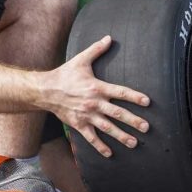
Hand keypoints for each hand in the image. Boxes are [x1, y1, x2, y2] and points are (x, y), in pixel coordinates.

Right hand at [41, 35, 149, 156]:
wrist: (44, 90)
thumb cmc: (65, 74)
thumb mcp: (81, 60)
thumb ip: (96, 49)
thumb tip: (109, 37)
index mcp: (98, 87)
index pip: (121, 92)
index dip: (135, 97)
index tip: (148, 102)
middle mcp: (94, 103)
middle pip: (118, 113)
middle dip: (133, 121)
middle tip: (146, 128)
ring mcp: (87, 116)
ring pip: (107, 128)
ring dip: (121, 136)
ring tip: (134, 143)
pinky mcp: (78, 125)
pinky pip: (91, 137)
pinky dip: (100, 146)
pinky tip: (110, 153)